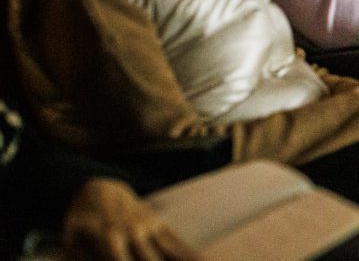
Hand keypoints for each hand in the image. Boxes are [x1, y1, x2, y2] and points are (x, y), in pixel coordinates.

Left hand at [64, 178, 200, 260]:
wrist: (99, 189)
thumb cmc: (80, 222)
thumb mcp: (69, 241)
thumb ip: (82, 260)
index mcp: (110, 238)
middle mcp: (133, 231)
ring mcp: (149, 226)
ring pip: (170, 252)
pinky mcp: (159, 223)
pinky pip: (177, 242)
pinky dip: (190, 254)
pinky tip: (205, 260)